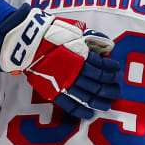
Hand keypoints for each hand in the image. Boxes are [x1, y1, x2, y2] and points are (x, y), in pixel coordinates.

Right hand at [0, 5, 121, 118]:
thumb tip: (108, 46)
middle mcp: (76, 71)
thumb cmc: (51, 33)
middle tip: (117, 92)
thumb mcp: (75, 30)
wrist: (27, 42)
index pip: (102, 66)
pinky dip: (80, 110)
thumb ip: (92, 38)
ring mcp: (64, 82)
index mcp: (82, 55)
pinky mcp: (53, 91)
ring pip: (87, 96)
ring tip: (107, 105)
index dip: (112, 70)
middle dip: (110, 89)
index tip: (117, 72)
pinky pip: (69, 104)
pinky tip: (89, 114)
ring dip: (99, 101)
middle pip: (98, 83)